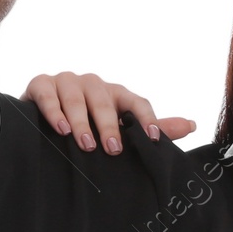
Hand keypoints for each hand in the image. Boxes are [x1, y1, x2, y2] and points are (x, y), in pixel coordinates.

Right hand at [23, 71, 195, 153]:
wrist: (42, 123)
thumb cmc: (87, 127)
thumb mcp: (119, 130)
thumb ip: (151, 129)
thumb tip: (192, 125)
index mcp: (115, 95)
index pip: (136, 102)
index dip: (147, 118)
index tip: (153, 139)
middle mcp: (93, 84)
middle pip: (104, 100)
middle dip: (109, 126)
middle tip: (113, 150)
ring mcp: (66, 81)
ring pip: (76, 97)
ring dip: (81, 121)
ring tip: (85, 143)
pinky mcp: (41, 85)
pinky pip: (48, 94)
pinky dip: (54, 111)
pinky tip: (61, 128)